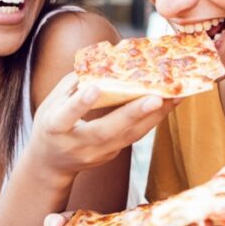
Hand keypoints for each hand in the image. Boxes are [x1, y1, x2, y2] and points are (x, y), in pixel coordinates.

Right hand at [27, 74, 177, 180]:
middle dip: (133, 113)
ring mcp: (97, 154)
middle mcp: (77, 144)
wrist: (51, 164)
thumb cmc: (50, 125)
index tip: (94, 88)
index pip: (67, 116)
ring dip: (154, 116)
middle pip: (106, 131)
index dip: (80, 104)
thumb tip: (101, 61)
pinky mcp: (112, 155)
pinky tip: (167, 104)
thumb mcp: (51, 104)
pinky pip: (134, 135)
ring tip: (174, 97)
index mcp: (55, 128)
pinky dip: (152, 119)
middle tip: (157, 97)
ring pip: (128, 136)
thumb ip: (73, 84)